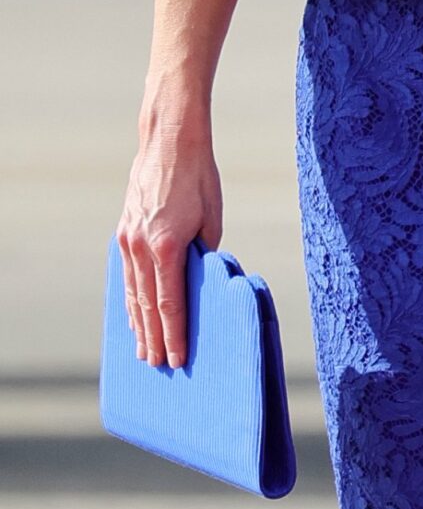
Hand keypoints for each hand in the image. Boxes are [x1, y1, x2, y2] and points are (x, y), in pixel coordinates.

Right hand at [117, 115, 222, 368]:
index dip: (175, 334)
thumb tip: (201, 283)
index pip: (170, 303)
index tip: (178, 359)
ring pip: (133, 292)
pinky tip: (133, 316)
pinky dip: (131, 299)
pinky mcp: (124, 231)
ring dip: (138, 324)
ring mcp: (128, 239)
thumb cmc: (199, 179)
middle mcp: (142, 247)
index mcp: (167, 246)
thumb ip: (204, 255)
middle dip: (153, 338)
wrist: (169, 142)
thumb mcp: (212, 220)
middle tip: (158, 366)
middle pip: (147, 305)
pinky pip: (127, 274)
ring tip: (142, 350)